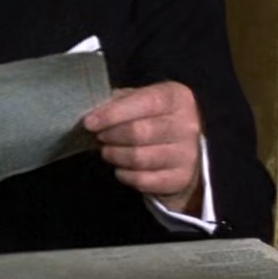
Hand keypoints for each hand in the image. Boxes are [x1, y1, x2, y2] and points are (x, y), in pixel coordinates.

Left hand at [82, 81, 203, 214]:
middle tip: (99, 137)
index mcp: (176, 98)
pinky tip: (121, 168)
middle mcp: (187, 125)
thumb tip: (95, 112)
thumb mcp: (141, 100)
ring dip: (115, 155)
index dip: (113, 114)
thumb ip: (119, 101)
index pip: (144, 103)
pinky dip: (124, 175)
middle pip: (138, 132)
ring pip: (138, 158)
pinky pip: (143, 180)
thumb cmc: (155, 119)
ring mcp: (187, 154)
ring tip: (108, 151)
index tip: (89, 122)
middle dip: (111, 135)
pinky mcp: (181, 178)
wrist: (184, 151)